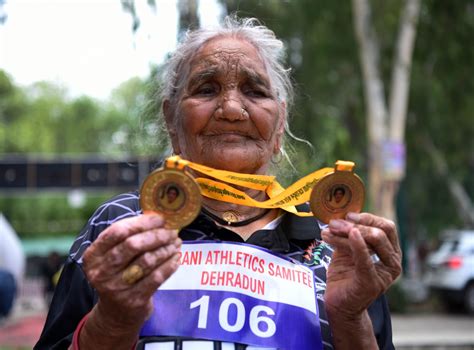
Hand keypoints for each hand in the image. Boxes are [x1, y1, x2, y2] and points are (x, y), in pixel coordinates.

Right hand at [82, 214, 181, 328]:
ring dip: (166, 248)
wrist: (116, 314)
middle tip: (171, 231)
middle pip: (132, 245)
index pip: (117, 231)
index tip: (160, 219)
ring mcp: (117, 288)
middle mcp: (101, 272)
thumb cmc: (119, 274)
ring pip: (147, 260)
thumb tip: (156, 216)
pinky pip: (157, 277)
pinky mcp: (134, 300)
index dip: (141, 223)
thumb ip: (128, 236)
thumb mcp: (113, 256)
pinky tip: (176, 257)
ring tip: (176, 242)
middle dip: (156, 235)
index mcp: (93, 256)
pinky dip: (170, 264)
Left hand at [321, 212, 401, 317]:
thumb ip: (349, 235)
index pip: (386, 227)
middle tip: (334, 223)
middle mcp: (393, 262)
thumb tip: (340, 215)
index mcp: (390, 252)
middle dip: (357, 224)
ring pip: (374, 241)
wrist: (338, 303)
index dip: (367, 217)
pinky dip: (358, 245)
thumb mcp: (347, 250)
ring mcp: (385, 273)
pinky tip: (350, 235)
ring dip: (349, 232)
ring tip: (329, 232)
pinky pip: (366, 259)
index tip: (347, 215)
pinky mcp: (372, 282)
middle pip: (382, 232)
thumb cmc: (345, 276)